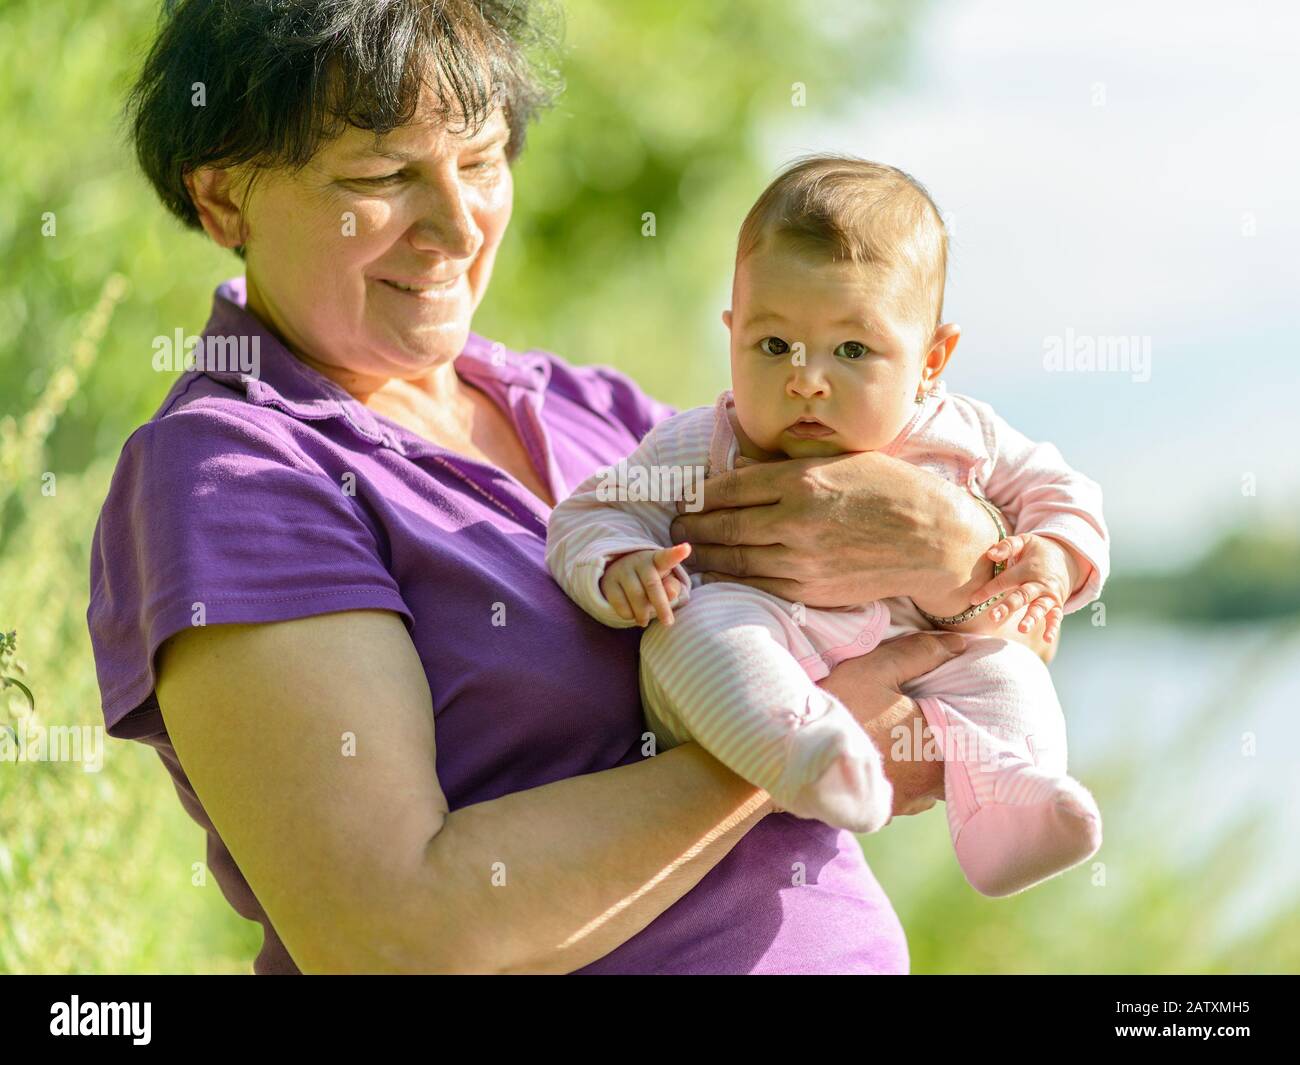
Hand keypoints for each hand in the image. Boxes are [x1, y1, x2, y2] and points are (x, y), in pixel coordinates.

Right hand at [599, 543, 691, 626]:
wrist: (618, 574)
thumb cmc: (649, 579)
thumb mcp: (664, 581)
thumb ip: (672, 587)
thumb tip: (672, 594)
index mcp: (657, 560)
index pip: (667, 557)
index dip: (676, 554)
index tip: (686, 549)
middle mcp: (639, 562)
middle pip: (652, 585)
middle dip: (661, 606)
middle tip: (668, 623)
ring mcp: (622, 571)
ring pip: (636, 597)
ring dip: (643, 613)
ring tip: (645, 621)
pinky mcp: (609, 582)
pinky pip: (620, 603)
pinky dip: (628, 614)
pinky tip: (632, 615)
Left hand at [667, 451, 996, 609]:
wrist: (936, 542)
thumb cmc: (893, 491)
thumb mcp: (843, 460)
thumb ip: (791, 466)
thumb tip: (743, 468)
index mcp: (803, 481)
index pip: (731, 487)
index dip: (700, 493)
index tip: (686, 494)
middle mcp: (796, 521)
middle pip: (724, 526)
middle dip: (691, 527)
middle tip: (673, 527)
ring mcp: (802, 560)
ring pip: (734, 560)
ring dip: (704, 556)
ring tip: (687, 551)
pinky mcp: (811, 590)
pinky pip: (758, 585)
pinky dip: (732, 580)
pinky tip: (719, 574)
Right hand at [817, 631, 965, 820]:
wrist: (791, 752)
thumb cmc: (839, 708)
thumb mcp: (876, 669)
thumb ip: (920, 653)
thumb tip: (957, 643)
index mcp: (936, 749)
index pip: (974, 740)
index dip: (968, 723)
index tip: (954, 709)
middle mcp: (925, 785)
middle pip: (954, 766)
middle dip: (948, 746)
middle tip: (935, 724)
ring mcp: (902, 804)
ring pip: (930, 786)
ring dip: (926, 768)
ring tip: (913, 745)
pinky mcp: (878, 814)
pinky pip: (906, 800)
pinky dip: (905, 783)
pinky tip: (891, 764)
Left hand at [966, 533, 1080, 643]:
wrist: (1067, 558)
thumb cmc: (1037, 551)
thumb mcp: (1024, 541)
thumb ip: (1007, 546)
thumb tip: (990, 554)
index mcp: (1027, 568)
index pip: (1004, 580)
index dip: (989, 590)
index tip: (974, 600)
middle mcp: (1039, 583)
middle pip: (1022, 595)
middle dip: (1008, 606)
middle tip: (993, 616)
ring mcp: (1049, 595)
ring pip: (1039, 608)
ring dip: (1031, 618)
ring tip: (1022, 629)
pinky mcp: (1057, 604)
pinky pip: (1056, 617)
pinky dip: (1053, 628)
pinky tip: (1047, 639)